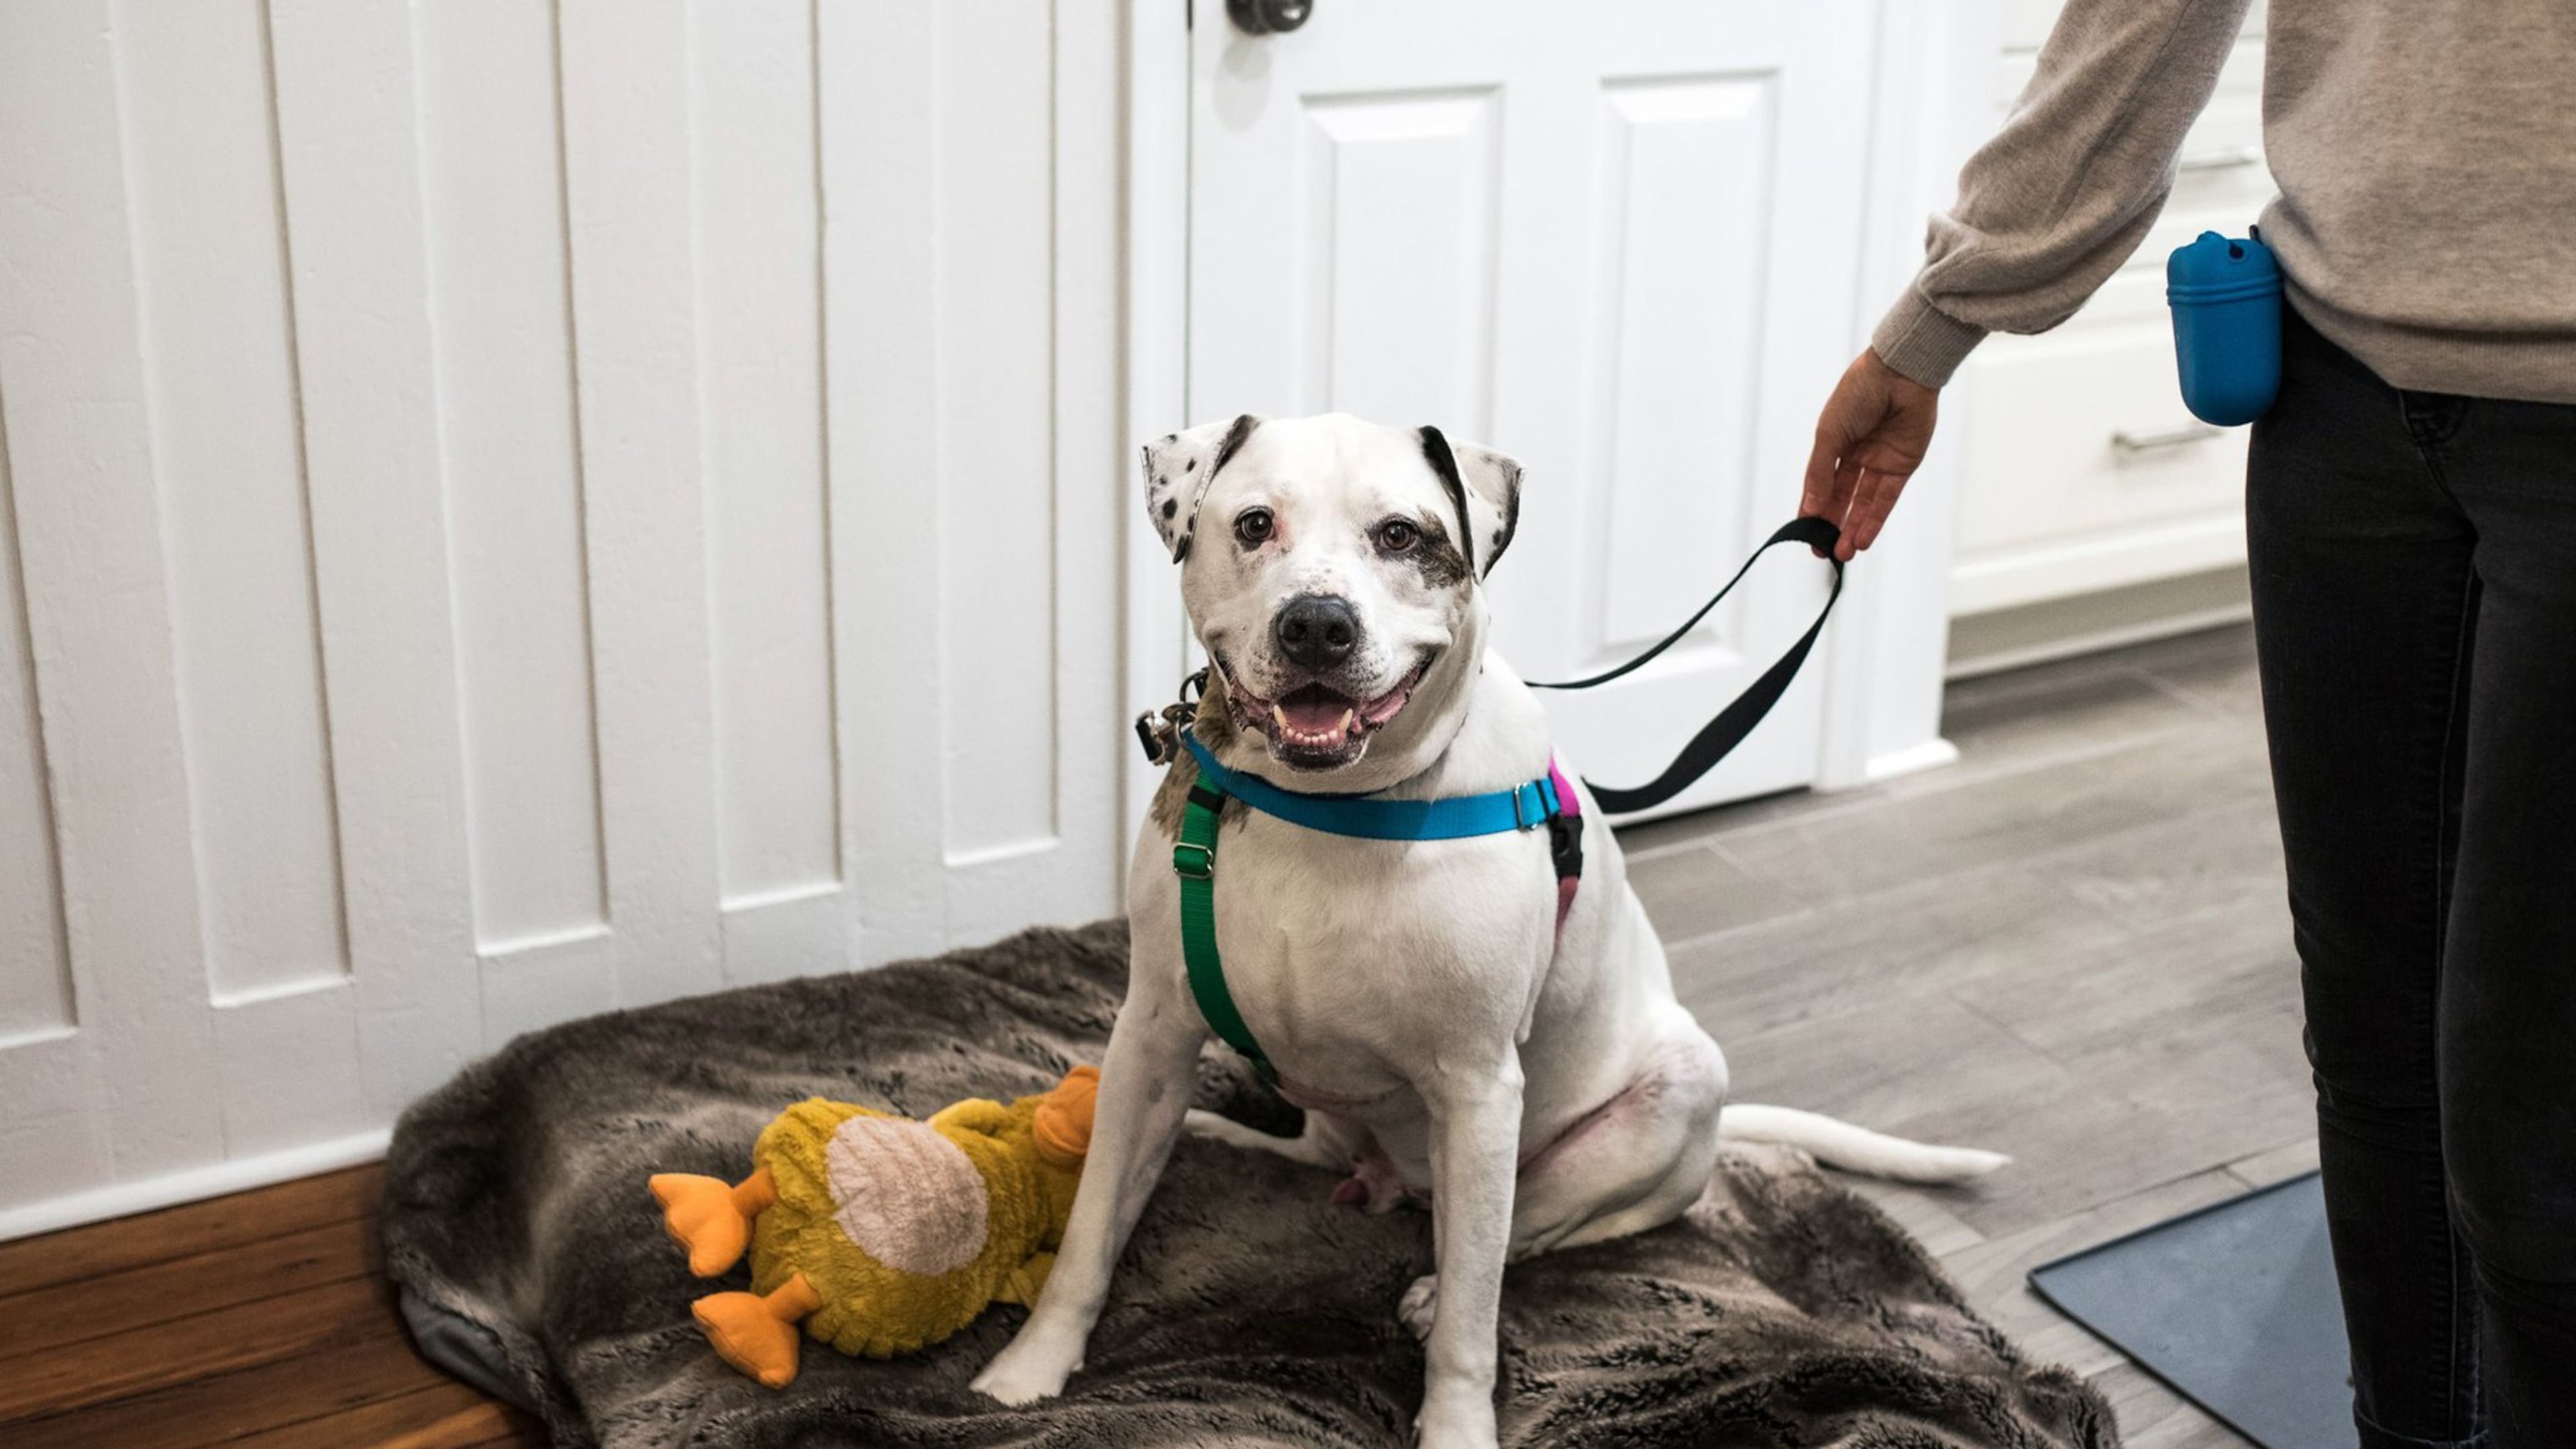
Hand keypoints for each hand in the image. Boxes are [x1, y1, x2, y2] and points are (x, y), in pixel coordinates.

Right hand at [1802, 349, 1939, 561]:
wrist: (1901, 373)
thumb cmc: (1860, 393)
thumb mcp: (1830, 434)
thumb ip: (1820, 472)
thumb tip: (1810, 508)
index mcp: (1833, 442)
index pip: (1819, 483)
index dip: (1812, 509)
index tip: (1805, 534)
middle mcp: (1856, 454)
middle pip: (1841, 497)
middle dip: (1832, 525)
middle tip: (1823, 551)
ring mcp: (1879, 461)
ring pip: (1863, 502)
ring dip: (1853, 527)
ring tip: (1842, 553)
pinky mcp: (1902, 465)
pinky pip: (1886, 498)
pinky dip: (1874, 519)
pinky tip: (1862, 538)